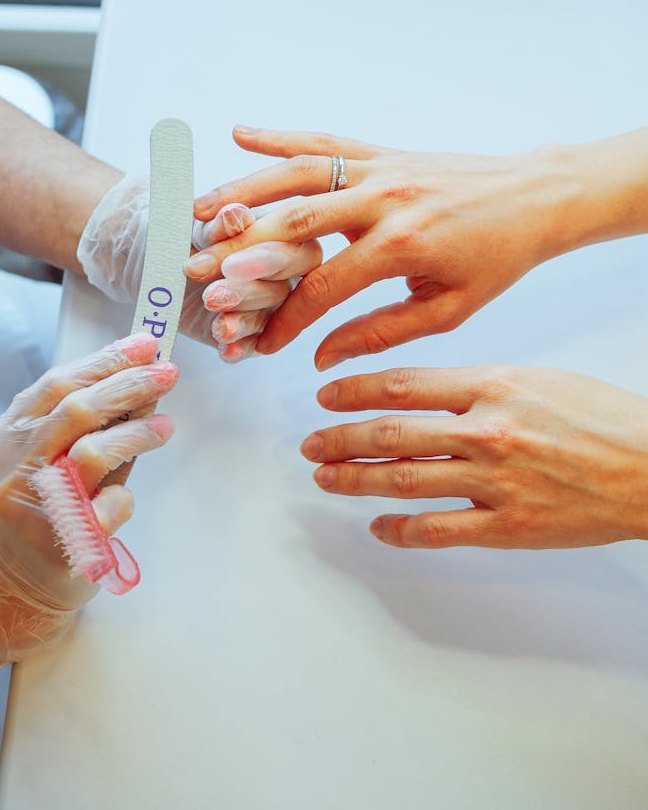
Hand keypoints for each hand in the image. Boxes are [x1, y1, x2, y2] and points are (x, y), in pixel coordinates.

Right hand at [0, 333, 177, 671]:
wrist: (16, 582)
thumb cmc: (43, 509)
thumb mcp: (54, 457)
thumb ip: (92, 423)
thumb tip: (142, 380)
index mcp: (4, 439)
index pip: (56, 385)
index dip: (105, 361)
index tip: (144, 345)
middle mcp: (10, 469)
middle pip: (75, 411)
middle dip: (128, 384)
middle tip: (166, 373)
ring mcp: (33, 508)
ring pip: (92, 453)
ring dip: (137, 432)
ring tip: (163, 426)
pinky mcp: (62, 543)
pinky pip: (108, 507)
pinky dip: (124, 495)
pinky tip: (125, 494)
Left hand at [77, 173, 320, 361]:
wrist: (154, 260)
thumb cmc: (179, 234)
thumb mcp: (190, 228)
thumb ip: (214, 226)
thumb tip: (234, 215)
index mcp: (279, 231)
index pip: (284, 244)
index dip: (258, 257)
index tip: (226, 266)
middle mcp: (283, 268)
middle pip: (283, 284)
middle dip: (248, 292)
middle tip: (214, 296)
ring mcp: (269, 301)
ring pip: (269, 316)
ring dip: (242, 321)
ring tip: (219, 326)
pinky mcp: (251, 330)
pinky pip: (254, 343)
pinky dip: (239, 347)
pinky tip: (225, 349)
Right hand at [187, 126, 583, 369]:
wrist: (535, 197)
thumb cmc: (496, 258)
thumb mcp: (448, 310)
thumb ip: (381, 332)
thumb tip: (323, 356)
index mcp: (400, 246)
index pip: (322, 288)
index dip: (285, 320)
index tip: (259, 345)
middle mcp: (382, 200)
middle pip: (292, 227)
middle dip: (239, 253)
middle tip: (196, 271)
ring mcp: (379, 168)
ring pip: (297, 176)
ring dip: (243, 192)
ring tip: (198, 210)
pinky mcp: (383, 151)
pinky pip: (324, 140)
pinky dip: (280, 137)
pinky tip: (242, 134)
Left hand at [300, 365, 647, 548]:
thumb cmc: (599, 418)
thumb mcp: (534, 380)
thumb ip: (475, 388)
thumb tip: (418, 397)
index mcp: (493, 386)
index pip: (402, 385)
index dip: (354, 391)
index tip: (326, 395)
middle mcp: (486, 432)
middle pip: (391, 434)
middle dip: (340, 438)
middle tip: (311, 443)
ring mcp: (494, 482)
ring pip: (403, 481)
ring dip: (354, 479)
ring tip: (324, 477)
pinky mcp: (507, 526)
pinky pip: (437, 530)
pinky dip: (399, 529)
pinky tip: (377, 526)